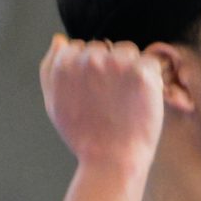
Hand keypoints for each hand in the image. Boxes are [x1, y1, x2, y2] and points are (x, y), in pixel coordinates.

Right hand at [39, 35, 166, 182]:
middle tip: (110, 101)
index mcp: (65, 62)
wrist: (111, 161)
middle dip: (109, 68)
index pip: (81, 48)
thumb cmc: (83, 136)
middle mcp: (90, 58)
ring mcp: (117, 64)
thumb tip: (60, 39)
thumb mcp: (53, 103)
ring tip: (125, 101)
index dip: (89, 72)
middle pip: (105, 47)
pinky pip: (150, 62)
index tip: (93, 94)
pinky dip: (150, 79)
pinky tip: (141, 101)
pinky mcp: (142, 73)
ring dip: (130, 69)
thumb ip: (51, 67)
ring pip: (127, 51)